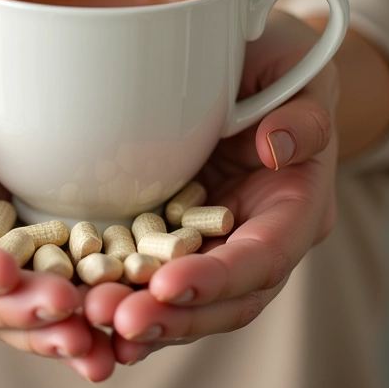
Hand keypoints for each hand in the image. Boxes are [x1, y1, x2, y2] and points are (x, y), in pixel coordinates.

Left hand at [83, 11, 338, 363]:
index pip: (263, 258)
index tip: (167, 285)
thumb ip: (303, 114)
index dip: (218, 279)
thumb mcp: (300, 74)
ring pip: (184, 298)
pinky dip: (125, 294)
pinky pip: (152, 273)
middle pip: (222, 298)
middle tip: (116, 322)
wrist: (251, 68)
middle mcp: (256, 235)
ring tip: (92, 319)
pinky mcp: (174, 229)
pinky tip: (85, 308)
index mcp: (295, 208)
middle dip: (172, 317)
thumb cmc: (280, 64)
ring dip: (142, 315)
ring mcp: (213, 239)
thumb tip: (278, 147)